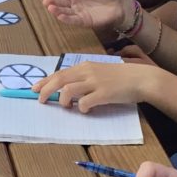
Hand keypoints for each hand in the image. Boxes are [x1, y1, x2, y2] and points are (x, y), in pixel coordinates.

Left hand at [33, 59, 150, 111]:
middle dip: (46, 90)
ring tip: (66, 106)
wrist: (142, 78)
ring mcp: (95, 82)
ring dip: (63, 100)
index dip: (45, 81)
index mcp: (85, 66)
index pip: (60, 73)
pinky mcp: (104, 94)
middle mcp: (88, 72)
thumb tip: (69, 90)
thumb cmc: (122, 77)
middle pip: (59, 80)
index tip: (35, 88)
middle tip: (40, 100)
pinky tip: (85, 110)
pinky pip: (85, 102)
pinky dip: (81, 108)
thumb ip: (85, 78)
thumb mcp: (100, 72)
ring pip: (68, 89)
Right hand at [41, 0, 128, 32]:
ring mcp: (78, 11)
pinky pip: (72, 19)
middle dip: (52, 0)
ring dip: (56, 9)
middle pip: (60, 1)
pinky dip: (65, 18)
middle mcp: (74, 1)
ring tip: (49, 7)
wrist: (120, 3)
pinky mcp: (83, 21)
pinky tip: (59, 15)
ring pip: (64, 10)